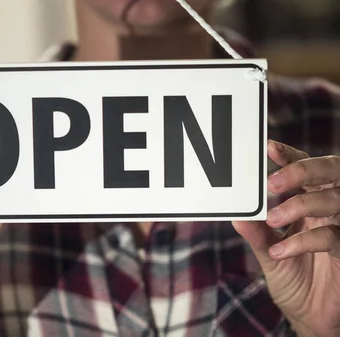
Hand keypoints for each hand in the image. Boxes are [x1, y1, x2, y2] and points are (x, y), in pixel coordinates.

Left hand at [232, 140, 339, 336]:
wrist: (312, 317)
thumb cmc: (294, 279)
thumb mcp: (269, 254)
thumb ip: (256, 234)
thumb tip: (235, 215)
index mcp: (309, 204)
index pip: (304, 171)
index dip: (290, 156)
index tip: (268, 148)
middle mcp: (329, 211)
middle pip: (330, 173)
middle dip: (303, 170)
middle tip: (274, 181)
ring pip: (333, 200)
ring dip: (299, 206)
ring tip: (272, 219)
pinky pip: (331, 237)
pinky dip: (302, 241)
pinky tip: (279, 251)